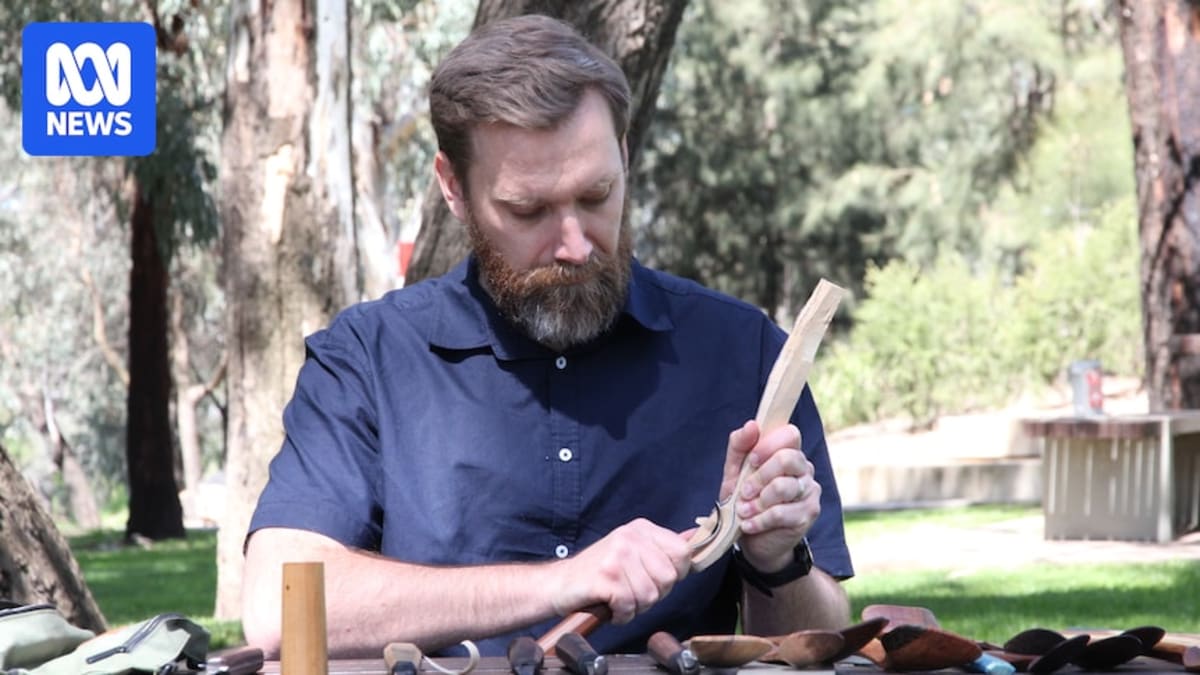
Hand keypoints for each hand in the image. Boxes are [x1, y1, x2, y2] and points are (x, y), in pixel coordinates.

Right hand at [548, 518, 691, 623]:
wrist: (561, 584)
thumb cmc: (600, 572)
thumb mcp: (634, 550)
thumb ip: (664, 547)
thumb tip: (695, 539)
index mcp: (641, 529)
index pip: (682, 553)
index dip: (675, 574)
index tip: (655, 578)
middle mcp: (630, 537)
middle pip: (669, 578)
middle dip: (654, 594)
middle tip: (632, 591)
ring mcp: (617, 556)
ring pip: (650, 595)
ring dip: (636, 607)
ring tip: (620, 598)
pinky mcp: (606, 577)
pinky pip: (630, 606)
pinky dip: (621, 615)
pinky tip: (611, 606)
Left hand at [720, 420, 819, 572]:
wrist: (755, 540)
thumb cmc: (746, 501)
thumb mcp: (734, 472)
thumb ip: (739, 447)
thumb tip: (752, 425)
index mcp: (789, 453)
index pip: (790, 434)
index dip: (769, 444)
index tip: (752, 460)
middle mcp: (804, 469)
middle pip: (788, 459)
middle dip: (760, 476)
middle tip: (744, 491)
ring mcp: (809, 492)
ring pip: (783, 487)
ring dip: (757, 501)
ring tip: (744, 511)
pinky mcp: (808, 514)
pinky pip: (781, 513)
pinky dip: (759, 519)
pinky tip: (749, 525)